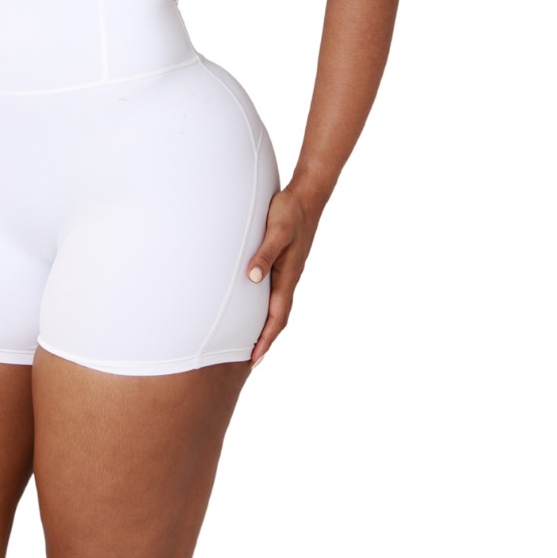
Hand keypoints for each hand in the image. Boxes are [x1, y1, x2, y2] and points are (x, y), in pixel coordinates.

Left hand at [244, 186, 322, 368]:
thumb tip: (252, 278)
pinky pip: (275, 291)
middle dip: (266, 339)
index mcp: (288, 276)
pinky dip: (266, 306)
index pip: (277, 316)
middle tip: (250, 359)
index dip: (266, 338)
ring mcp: (288, 271)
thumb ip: (264, 253)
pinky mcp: (284, 262)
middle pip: (278, 317)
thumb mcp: (276, 231)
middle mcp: (289, 278)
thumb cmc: (290, 212)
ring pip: (277, 305)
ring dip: (266, 324)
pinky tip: (255, 304)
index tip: (255, 358)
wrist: (306, 197)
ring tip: (252, 339)